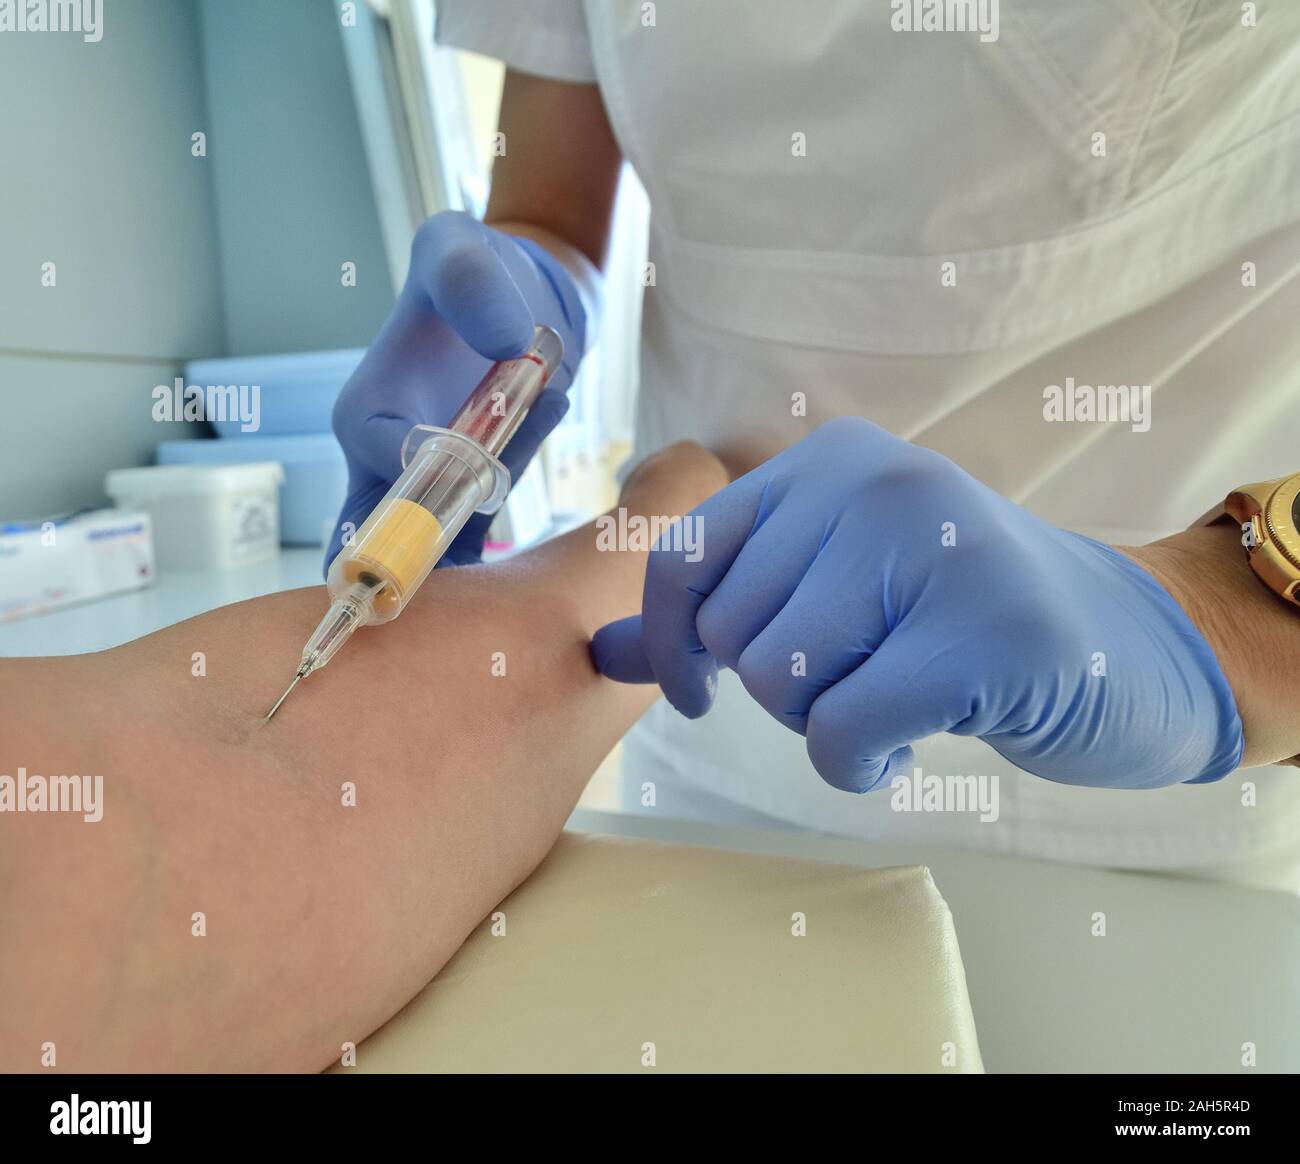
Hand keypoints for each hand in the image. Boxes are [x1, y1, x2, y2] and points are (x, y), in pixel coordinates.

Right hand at [327, 212, 585, 568]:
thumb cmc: (467, 267)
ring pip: (442, 542)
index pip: (375, 464)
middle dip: (419, 556)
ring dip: (500, 496)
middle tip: (487, 518)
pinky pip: (484, 526)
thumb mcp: (457, 247)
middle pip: (375, 541)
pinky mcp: (467, 494)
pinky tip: (552, 401)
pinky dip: (521, 486)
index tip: (475, 456)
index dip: (420, 476)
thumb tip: (506, 340)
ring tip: (544, 395)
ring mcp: (427, 485)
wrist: (507, 294)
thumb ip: (470, 282)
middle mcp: (384, 459)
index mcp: (365, 412)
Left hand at [591, 418, 1243, 791]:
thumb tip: (603, 651)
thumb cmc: (951, 621)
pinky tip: (905, 747)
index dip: (672, 641)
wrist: (1123, 645)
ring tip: (886, 701)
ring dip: (820, 725)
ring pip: (782, 680)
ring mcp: (937, 545)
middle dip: (775, 690)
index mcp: (826, 462)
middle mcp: (875, 480)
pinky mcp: (988, 631)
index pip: (685, 554)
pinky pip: (842, 730)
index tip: (693, 694)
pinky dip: (858, 763)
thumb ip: (717, 612)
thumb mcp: (831, 591)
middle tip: (852, 683)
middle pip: (735, 631)